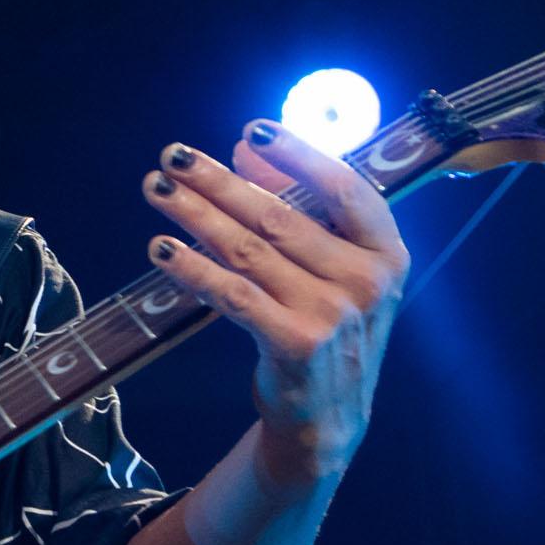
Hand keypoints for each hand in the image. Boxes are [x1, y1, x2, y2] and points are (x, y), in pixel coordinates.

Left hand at [142, 119, 410, 496]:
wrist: (328, 415)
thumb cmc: (326, 326)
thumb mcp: (334, 271)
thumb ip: (301, 212)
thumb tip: (244, 150)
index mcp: (387, 253)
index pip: (345, 188)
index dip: (298, 154)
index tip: (252, 129)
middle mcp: (367, 282)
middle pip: (280, 216)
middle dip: (218, 181)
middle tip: (172, 156)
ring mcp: (333, 315)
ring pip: (249, 250)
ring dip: (196, 215)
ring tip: (157, 190)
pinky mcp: (295, 344)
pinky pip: (233, 294)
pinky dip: (193, 268)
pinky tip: (162, 249)